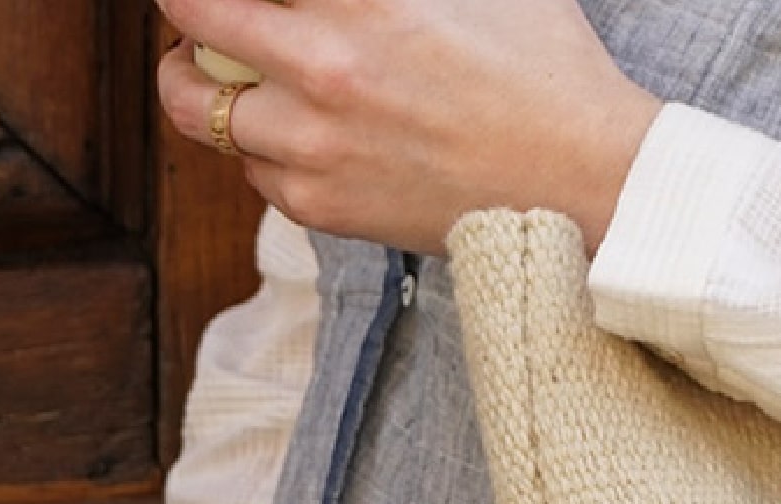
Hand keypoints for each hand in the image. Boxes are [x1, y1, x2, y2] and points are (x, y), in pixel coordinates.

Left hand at [156, 0, 663, 254]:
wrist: (594, 185)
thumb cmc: (550, 75)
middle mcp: (324, 64)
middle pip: (188, 12)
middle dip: (186, 4)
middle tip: (201, 10)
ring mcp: (315, 143)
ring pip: (195, 103)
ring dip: (200, 80)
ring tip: (226, 74)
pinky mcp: (324, 206)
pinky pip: (250, 170)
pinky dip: (260, 149)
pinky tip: (299, 135)